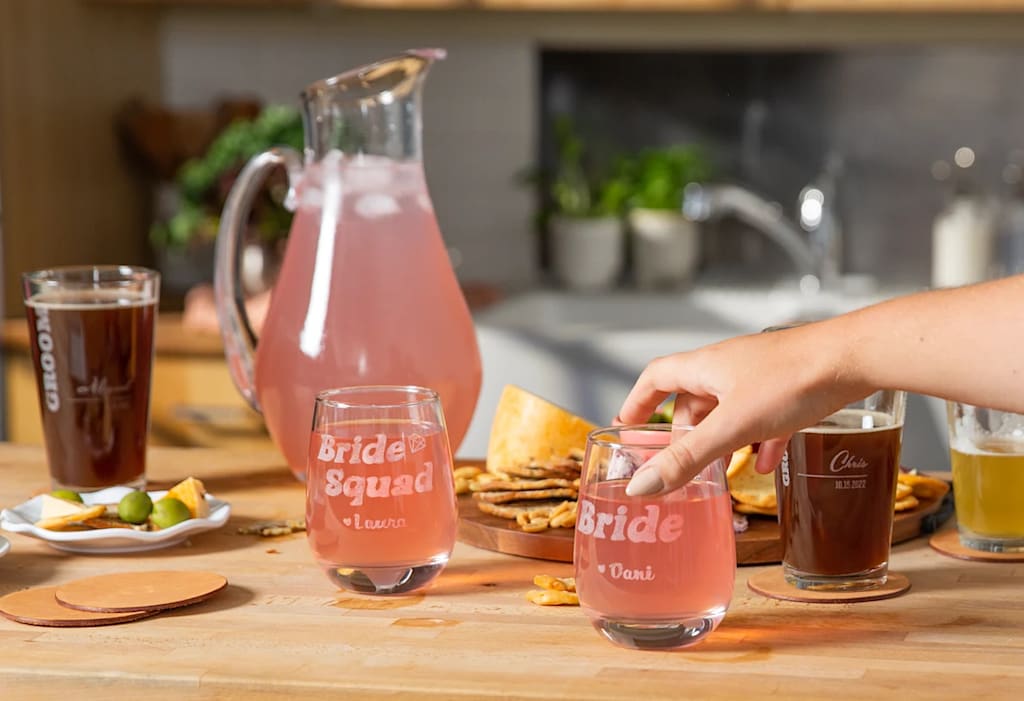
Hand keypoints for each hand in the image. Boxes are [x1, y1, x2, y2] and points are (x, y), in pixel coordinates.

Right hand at [616, 321, 868, 495]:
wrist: (855, 358)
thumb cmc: (792, 379)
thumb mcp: (732, 426)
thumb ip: (688, 458)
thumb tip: (640, 485)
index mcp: (705, 367)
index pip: (656, 377)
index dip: (637, 402)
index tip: (627, 428)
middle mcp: (728, 366)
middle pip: (692, 398)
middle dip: (685, 433)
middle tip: (680, 463)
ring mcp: (761, 375)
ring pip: (729, 409)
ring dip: (722, 440)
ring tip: (721, 470)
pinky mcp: (791, 386)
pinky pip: (764, 415)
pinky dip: (758, 439)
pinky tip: (767, 463)